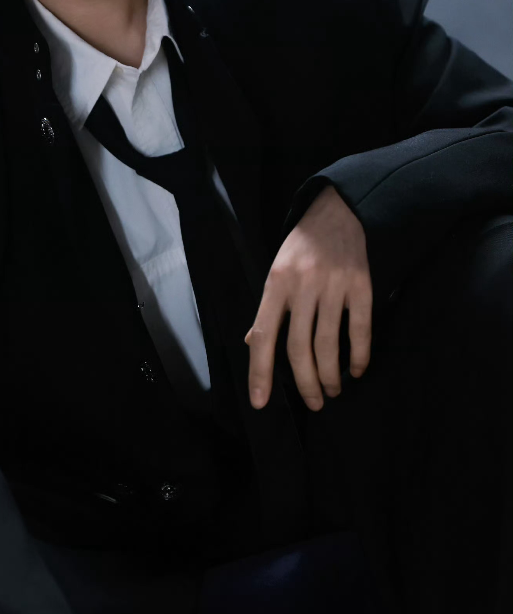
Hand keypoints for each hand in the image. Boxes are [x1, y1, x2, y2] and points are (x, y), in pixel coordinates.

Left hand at [245, 185, 371, 410]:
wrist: (339, 210)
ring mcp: (333, 286)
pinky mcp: (361, 285)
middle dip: (305, 383)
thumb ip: (268, 308)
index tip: (260, 401)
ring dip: (330, 376)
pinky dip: (359, 356)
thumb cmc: (302, 246)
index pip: (262, 335)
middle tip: (312, 403)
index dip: (260, 371)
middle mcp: (303, 286)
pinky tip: (356, 371)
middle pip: (299, 347)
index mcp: (276, 283)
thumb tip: (252, 343)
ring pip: (329, 344)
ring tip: (332, 391)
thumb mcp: (276, 270)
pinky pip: (360, 329)